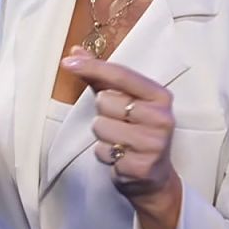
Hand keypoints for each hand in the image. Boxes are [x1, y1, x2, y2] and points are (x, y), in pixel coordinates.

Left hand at [62, 46, 179, 208]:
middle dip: (103, 113)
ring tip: (119, 141)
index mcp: (159, 96)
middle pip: (105, 102)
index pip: (121, 75)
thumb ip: (100, 76)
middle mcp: (161, 118)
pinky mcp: (140, 166)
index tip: (68, 62)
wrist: (154, 176)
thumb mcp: (124, 100)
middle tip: (120, 123)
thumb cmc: (136, 129)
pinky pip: (102, 151)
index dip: (93, 67)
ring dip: (102, 135)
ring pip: (100, 126)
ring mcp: (153, 143)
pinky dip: (105, 154)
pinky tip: (120, 156)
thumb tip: (75, 52)